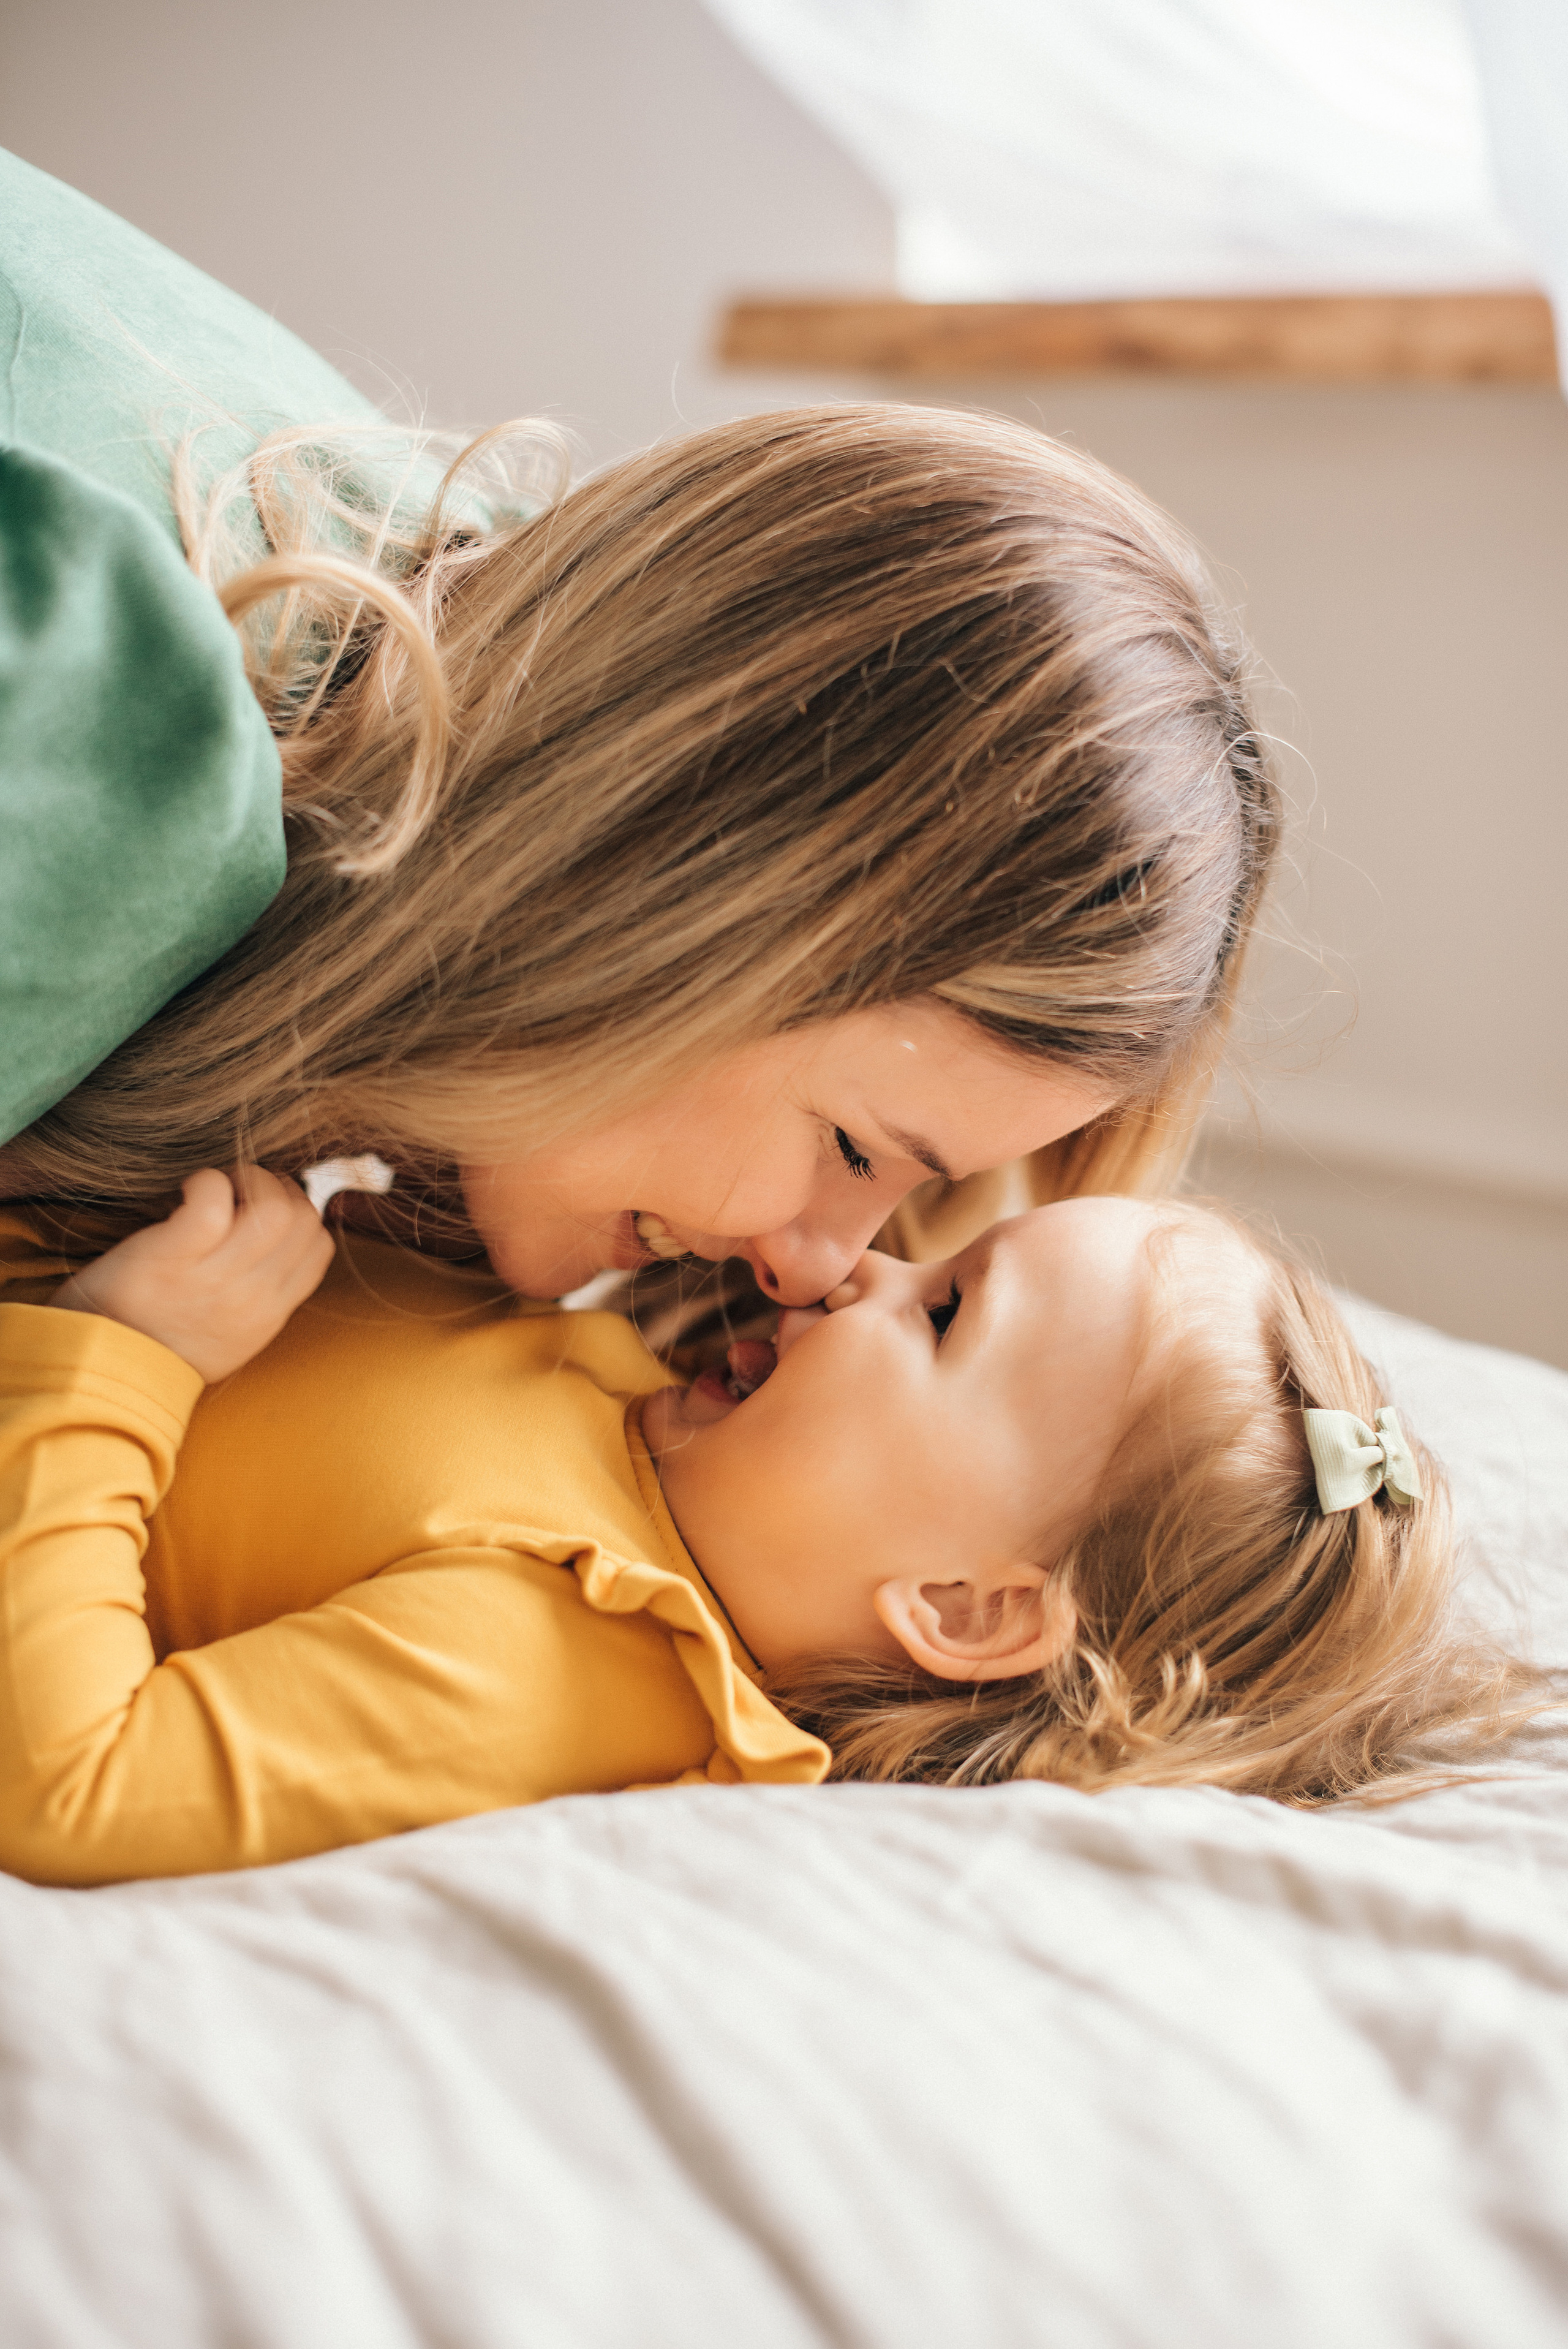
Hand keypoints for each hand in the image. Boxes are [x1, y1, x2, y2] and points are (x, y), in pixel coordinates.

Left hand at [50, 1167, 334, 1382]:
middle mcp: (250, 1300)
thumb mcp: (226, 1334)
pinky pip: (212, 1202)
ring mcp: (214, 1281)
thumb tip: (274, 1244)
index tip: (262, 1208)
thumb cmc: (154, 1341)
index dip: (299, 1212)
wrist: (97, 1368)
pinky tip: (188, 1189)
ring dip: (250, 1178)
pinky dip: (207, 1181)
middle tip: (241, 1188)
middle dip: (278, 1187)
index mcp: (268, 1316)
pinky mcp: (172, 1258)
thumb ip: (256, 1295)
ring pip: (273, 1209)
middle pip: (304, 1220)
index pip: (320, 1247)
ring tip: (219, 1185)